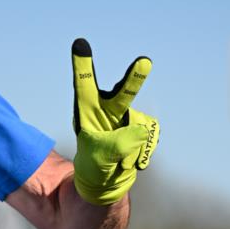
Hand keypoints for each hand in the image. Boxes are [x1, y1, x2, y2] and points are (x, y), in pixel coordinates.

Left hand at [71, 38, 159, 205]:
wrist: (105, 184)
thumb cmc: (94, 169)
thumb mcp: (99, 159)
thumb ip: (118, 143)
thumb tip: (141, 129)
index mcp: (87, 113)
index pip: (84, 87)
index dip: (83, 66)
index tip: (80, 44)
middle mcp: (108, 110)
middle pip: (122, 92)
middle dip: (135, 78)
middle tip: (144, 62)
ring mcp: (127, 119)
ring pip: (139, 124)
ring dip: (134, 147)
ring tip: (120, 162)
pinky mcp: (142, 128)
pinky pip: (150, 135)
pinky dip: (143, 152)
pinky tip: (131, 160)